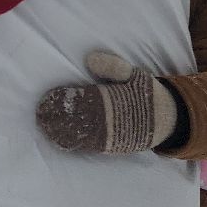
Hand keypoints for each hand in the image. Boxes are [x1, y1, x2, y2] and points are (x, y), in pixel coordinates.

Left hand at [35, 49, 178, 154]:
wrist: (168, 122)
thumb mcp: (136, 75)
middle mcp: (111, 121)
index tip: (49, 97)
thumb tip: (89, 59)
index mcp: (115, 100)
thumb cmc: (147, 94)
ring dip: (60, 130)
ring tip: (43, 124)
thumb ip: (114, 66)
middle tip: (39, 112)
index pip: (84, 100)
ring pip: (81, 134)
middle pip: (79, 118)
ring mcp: (111, 137)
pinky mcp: (111, 148)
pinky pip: (88, 146)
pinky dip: (72, 142)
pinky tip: (58, 138)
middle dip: (58, 116)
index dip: (65, 99)